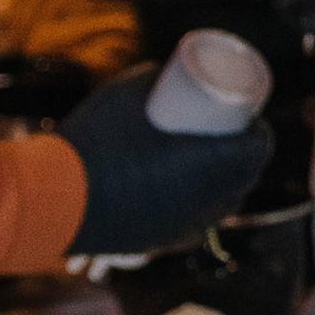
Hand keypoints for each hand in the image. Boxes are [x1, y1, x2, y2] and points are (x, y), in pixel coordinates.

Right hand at [61, 67, 272, 254]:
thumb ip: (151, 79)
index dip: (259, 131)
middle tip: (228, 133)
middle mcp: (208, 202)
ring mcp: (186, 227)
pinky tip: (188, 194)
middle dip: (244, 156)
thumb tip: (165, 71)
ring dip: (224, 183)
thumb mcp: (125, 94)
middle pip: (246, 178)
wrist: (55, 200)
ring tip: (211, 161)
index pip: (258, 149)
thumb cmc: (96, 142)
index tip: (248, 117)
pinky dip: (198, 205)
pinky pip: (194, 223)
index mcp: (213, 165)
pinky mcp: (162, 242)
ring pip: (222, 205)